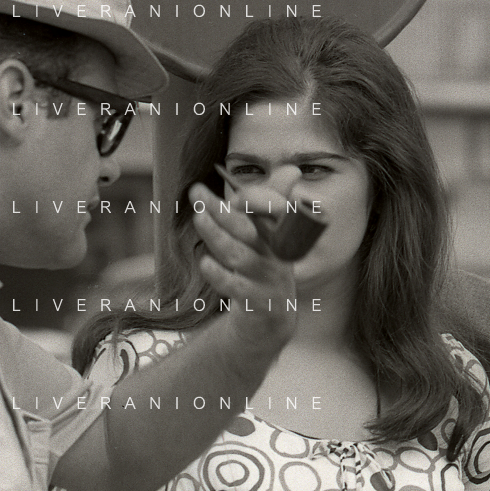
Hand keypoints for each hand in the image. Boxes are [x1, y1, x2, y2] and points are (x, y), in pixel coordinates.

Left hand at [190, 182, 296, 348]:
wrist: (271, 320)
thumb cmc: (265, 270)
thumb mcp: (269, 238)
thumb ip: (272, 203)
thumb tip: (292, 170)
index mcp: (281, 236)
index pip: (274, 211)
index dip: (254, 199)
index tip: (232, 191)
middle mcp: (277, 256)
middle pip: (248, 229)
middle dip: (222, 209)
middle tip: (197, 192)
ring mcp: (269, 280)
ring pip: (239, 255)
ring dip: (216, 236)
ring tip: (198, 218)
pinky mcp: (258, 303)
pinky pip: (237, 288)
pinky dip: (220, 275)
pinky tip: (205, 263)